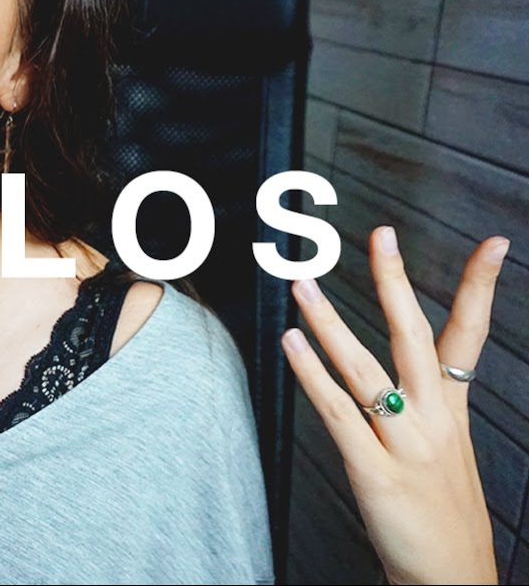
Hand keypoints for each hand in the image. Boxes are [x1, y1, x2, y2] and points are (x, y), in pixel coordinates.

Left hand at [283, 226, 507, 584]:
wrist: (451, 577)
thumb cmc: (441, 515)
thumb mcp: (446, 453)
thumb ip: (424, 411)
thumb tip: (395, 380)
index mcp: (451, 412)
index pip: (468, 337)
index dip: (480, 288)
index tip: (494, 244)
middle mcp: (431, 420)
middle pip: (413, 336)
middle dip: (394, 282)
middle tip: (381, 235)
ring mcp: (403, 444)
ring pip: (365, 368)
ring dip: (330, 322)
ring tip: (304, 285)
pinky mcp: (374, 471)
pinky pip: (339, 413)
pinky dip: (313, 375)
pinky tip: (292, 344)